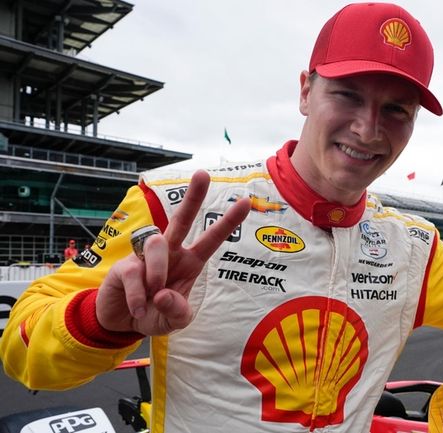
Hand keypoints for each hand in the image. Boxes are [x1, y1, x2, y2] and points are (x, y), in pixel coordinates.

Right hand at [96, 170, 250, 335]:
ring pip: (157, 244)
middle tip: (203, 174)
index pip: (211, 239)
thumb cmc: (155, 313)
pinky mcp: (124, 265)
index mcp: (190, 262)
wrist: (122, 322)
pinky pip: (134, 273)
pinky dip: (138, 296)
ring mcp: (145, 256)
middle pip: (181, 219)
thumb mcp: (174, 321)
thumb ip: (177, 312)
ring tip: (154, 295)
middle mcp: (170, 253)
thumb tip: (163, 294)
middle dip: (193, 197)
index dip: (228, 222)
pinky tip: (138, 307)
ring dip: (158, 272)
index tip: (246, 201)